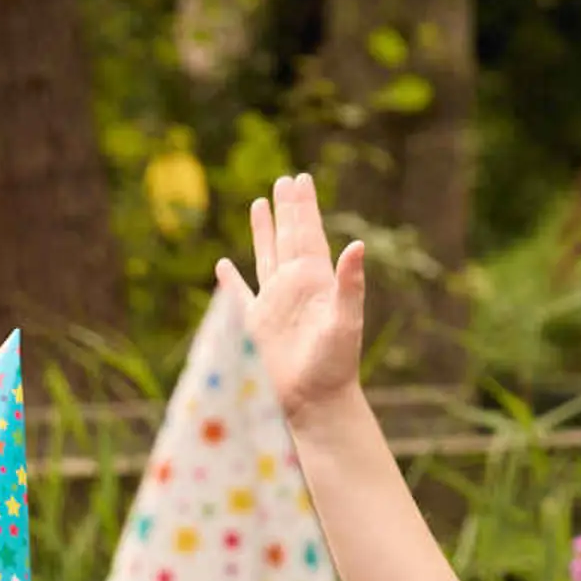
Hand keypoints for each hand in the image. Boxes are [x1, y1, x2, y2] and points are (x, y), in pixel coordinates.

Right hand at [220, 172, 368, 420]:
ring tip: (260, 204)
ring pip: (267, 257)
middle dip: (288, 209)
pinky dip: (231, 281)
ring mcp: (275, 304)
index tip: (301, 179)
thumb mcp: (346, 321)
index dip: (304, 207)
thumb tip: (357, 245)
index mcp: (316, 281)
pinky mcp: (257, 325)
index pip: (308, 234)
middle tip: (286, 180)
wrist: (316, 401)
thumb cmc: (335, 364)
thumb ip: (350, 283)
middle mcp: (296, 287)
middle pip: (289, 237)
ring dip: (263, 232)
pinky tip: (224, 266)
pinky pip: (240, 296)